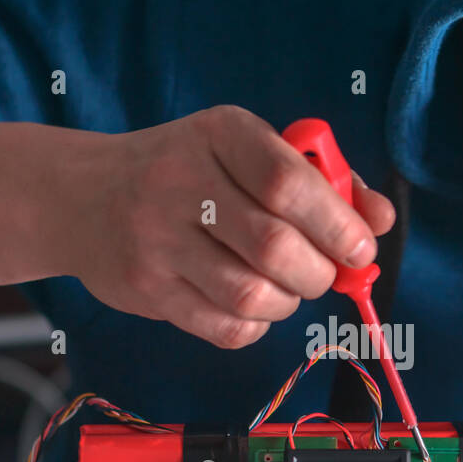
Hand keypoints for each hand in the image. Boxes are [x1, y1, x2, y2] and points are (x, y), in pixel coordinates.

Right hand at [76, 105, 393, 347]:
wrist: (84, 196)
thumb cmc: (189, 172)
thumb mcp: (248, 152)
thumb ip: (319, 180)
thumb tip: (378, 219)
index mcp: (219, 134)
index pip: (289, 183)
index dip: (338, 223)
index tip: (360, 247)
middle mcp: (182, 181)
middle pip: (275, 247)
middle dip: (319, 272)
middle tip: (323, 273)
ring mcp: (158, 238)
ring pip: (251, 295)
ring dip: (288, 302)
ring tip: (287, 289)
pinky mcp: (146, 288)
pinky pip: (224, 327)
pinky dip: (255, 326)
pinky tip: (251, 307)